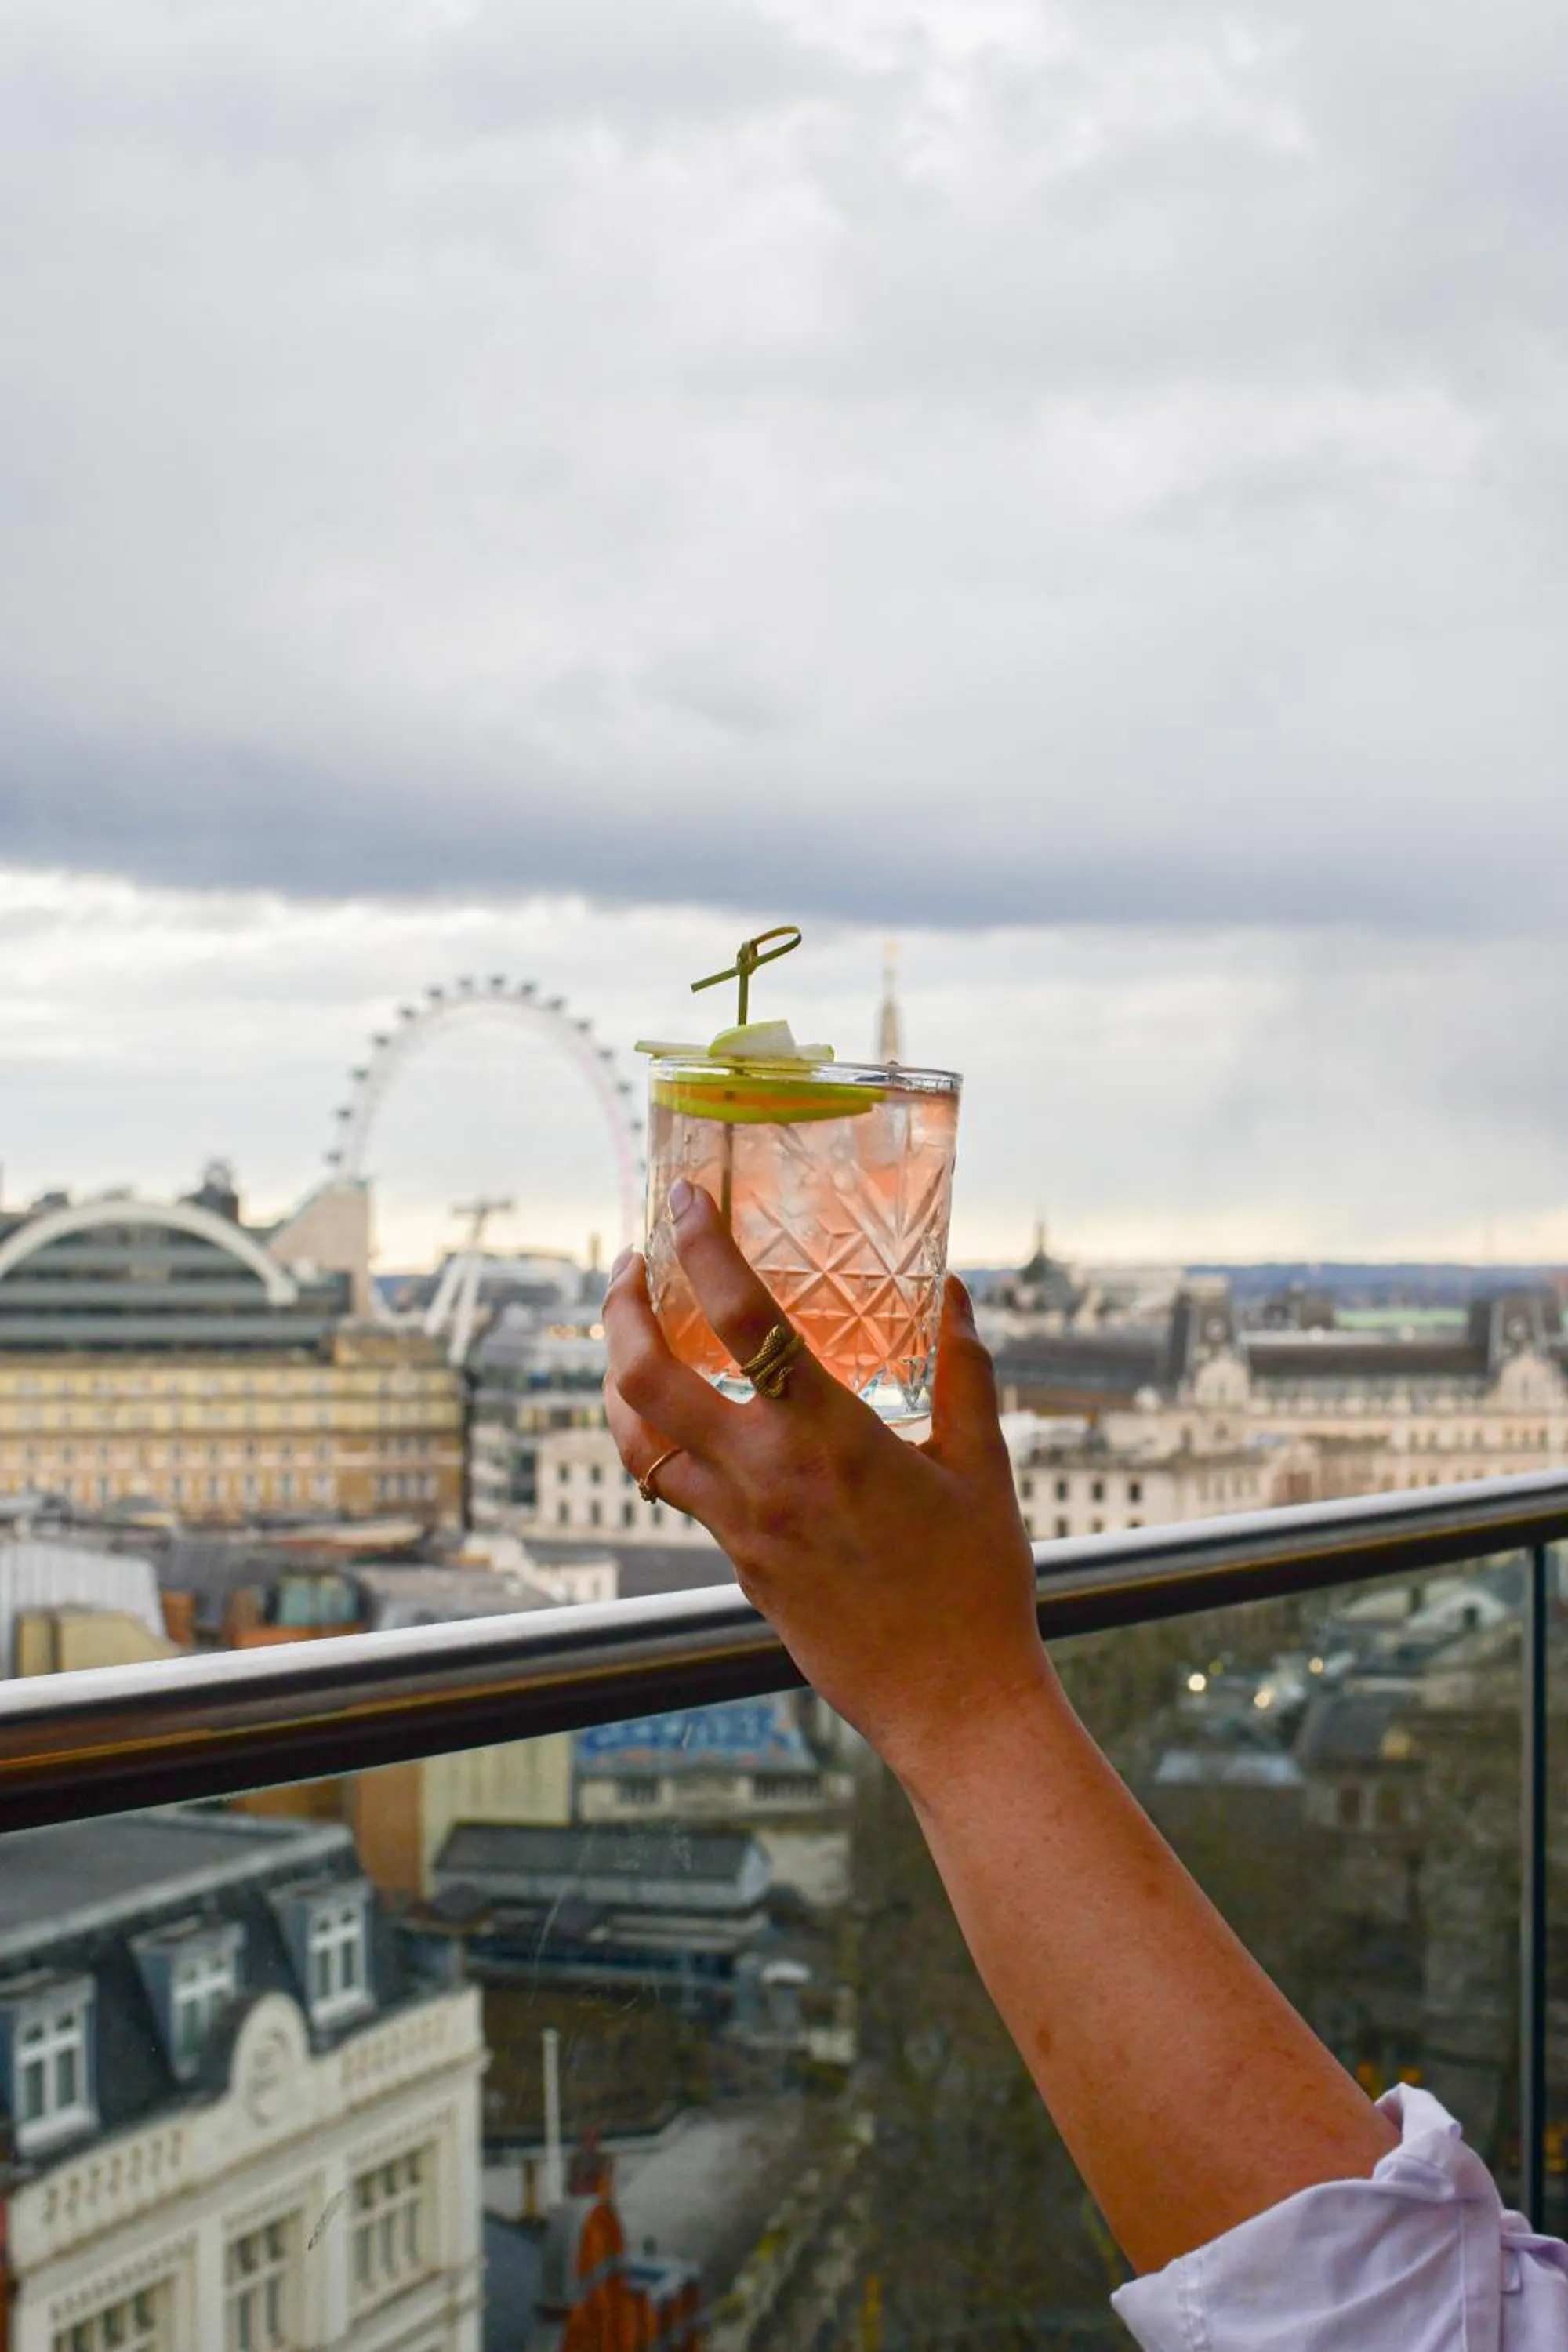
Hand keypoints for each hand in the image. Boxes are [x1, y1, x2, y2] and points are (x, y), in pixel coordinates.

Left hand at [602, 1179, 1051, 1786]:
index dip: (703, 1249)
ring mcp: (739, 1525)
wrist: (951, 1703)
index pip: (745, 1320)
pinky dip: (657, 1437)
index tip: (684, 1202)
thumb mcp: (984, 1466)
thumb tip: (952, 1292)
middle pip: (647, 1377)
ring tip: (631, 1334)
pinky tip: (681, 1415)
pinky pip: (671, 1487)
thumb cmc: (977, 1585)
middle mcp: (767, 1475)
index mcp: (832, 1436)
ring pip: (636, 1438)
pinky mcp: (735, 1563)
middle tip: (632, 1265)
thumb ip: (965, 1372)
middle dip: (619, 1309)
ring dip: (618, 1375)